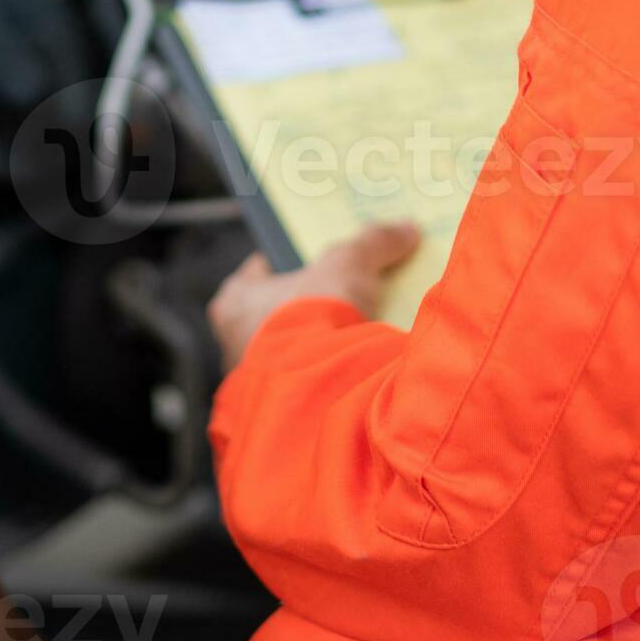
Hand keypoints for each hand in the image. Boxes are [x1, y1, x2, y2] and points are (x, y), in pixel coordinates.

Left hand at [208, 221, 423, 368]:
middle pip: (277, 315)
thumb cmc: (313, 315)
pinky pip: (306, 385)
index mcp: (234, 302)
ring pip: (291, 354)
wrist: (319, 388)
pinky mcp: (280, 411)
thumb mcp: (348, 264)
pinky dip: (328, 375)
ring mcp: (255, 383)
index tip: (317, 260)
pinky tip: (358, 365)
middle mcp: (233, 344)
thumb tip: (406, 228)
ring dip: (321, 345)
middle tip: (347, 295)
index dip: (289, 264)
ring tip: (361, 332)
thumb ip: (373, 244)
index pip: (257, 273)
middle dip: (310, 308)